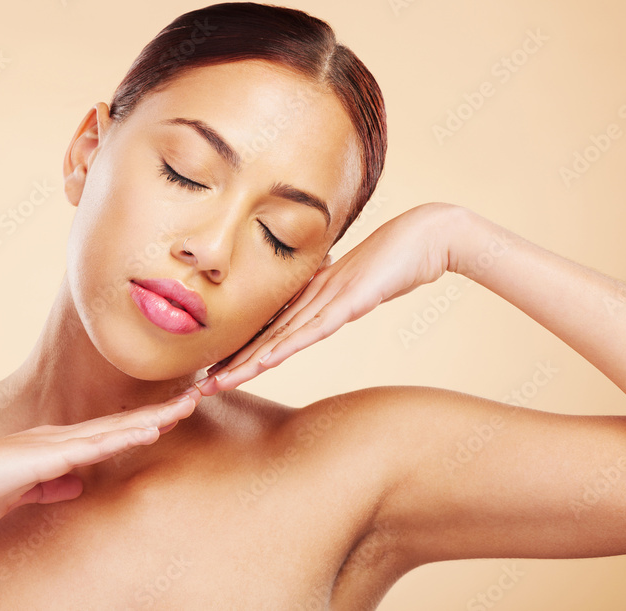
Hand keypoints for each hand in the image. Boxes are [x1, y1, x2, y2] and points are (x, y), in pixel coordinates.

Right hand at [0, 391, 197, 528]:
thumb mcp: (21, 494)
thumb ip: (50, 488)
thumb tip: (76, 485)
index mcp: (54, 448)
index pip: (109, 435)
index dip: (142, 424)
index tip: (173, 416)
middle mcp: (58, 439)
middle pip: (121, 423)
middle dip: (160, 412)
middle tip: (196, 396)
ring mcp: (52, 445)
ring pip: (115, 428)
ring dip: (153, 417)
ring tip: (188, 406)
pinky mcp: (43, 457)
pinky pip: (93, 446)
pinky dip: (124, 436)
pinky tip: (149, 430)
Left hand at [196, 203, 461, 394]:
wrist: (427, 235)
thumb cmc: (397, 260)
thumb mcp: (360, 288)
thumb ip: (339, 300)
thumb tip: (325, 313)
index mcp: (313, 296)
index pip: (270, 332)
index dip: (241, 355)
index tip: (214, 375)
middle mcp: (313, 297)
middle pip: (266, 338)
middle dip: (232, 366)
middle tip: (198, 389)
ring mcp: (330, 299)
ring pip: (281, 338)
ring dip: (248, 364)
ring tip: (217, 384)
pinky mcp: (350, 301)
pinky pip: (314, 329)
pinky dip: (288, 347)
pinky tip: (265, 362)